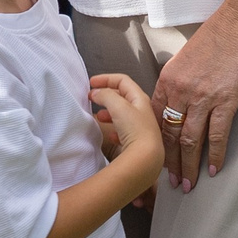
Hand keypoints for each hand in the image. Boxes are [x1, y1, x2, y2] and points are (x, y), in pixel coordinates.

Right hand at [89, 74, 163, 189]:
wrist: (146, 158)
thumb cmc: (136, 130)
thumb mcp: (118, 106)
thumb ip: (106, 95)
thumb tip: (97, 92)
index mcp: (140, 98)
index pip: (123, 80)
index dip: (106, 78)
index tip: (91, 82)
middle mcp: (142, 111)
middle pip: (123, 97)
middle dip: (106, 96)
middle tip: (92, 98)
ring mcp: (141, 126)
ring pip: (122, 114)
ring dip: (109, 112)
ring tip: (98, 117)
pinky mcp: (137, 142)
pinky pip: (123, 131)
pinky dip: (114, 129)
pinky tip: (110, 135)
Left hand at [152, 10, 237, 190]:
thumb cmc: (216, 38)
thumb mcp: (186, 58)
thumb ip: (177, 82)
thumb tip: (174, 104)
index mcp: (168, 79)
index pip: (155, 118)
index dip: (154, 141)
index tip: (154, 158)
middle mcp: (181, 91)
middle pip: (170, 134)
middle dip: (168, 161)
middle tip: (168, 182)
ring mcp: (204, 98)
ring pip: (190, 140)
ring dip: (188, 165)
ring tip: (187, 184)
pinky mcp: (226, 101)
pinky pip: (217, 135)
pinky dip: (215, 155)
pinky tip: (214, 170)